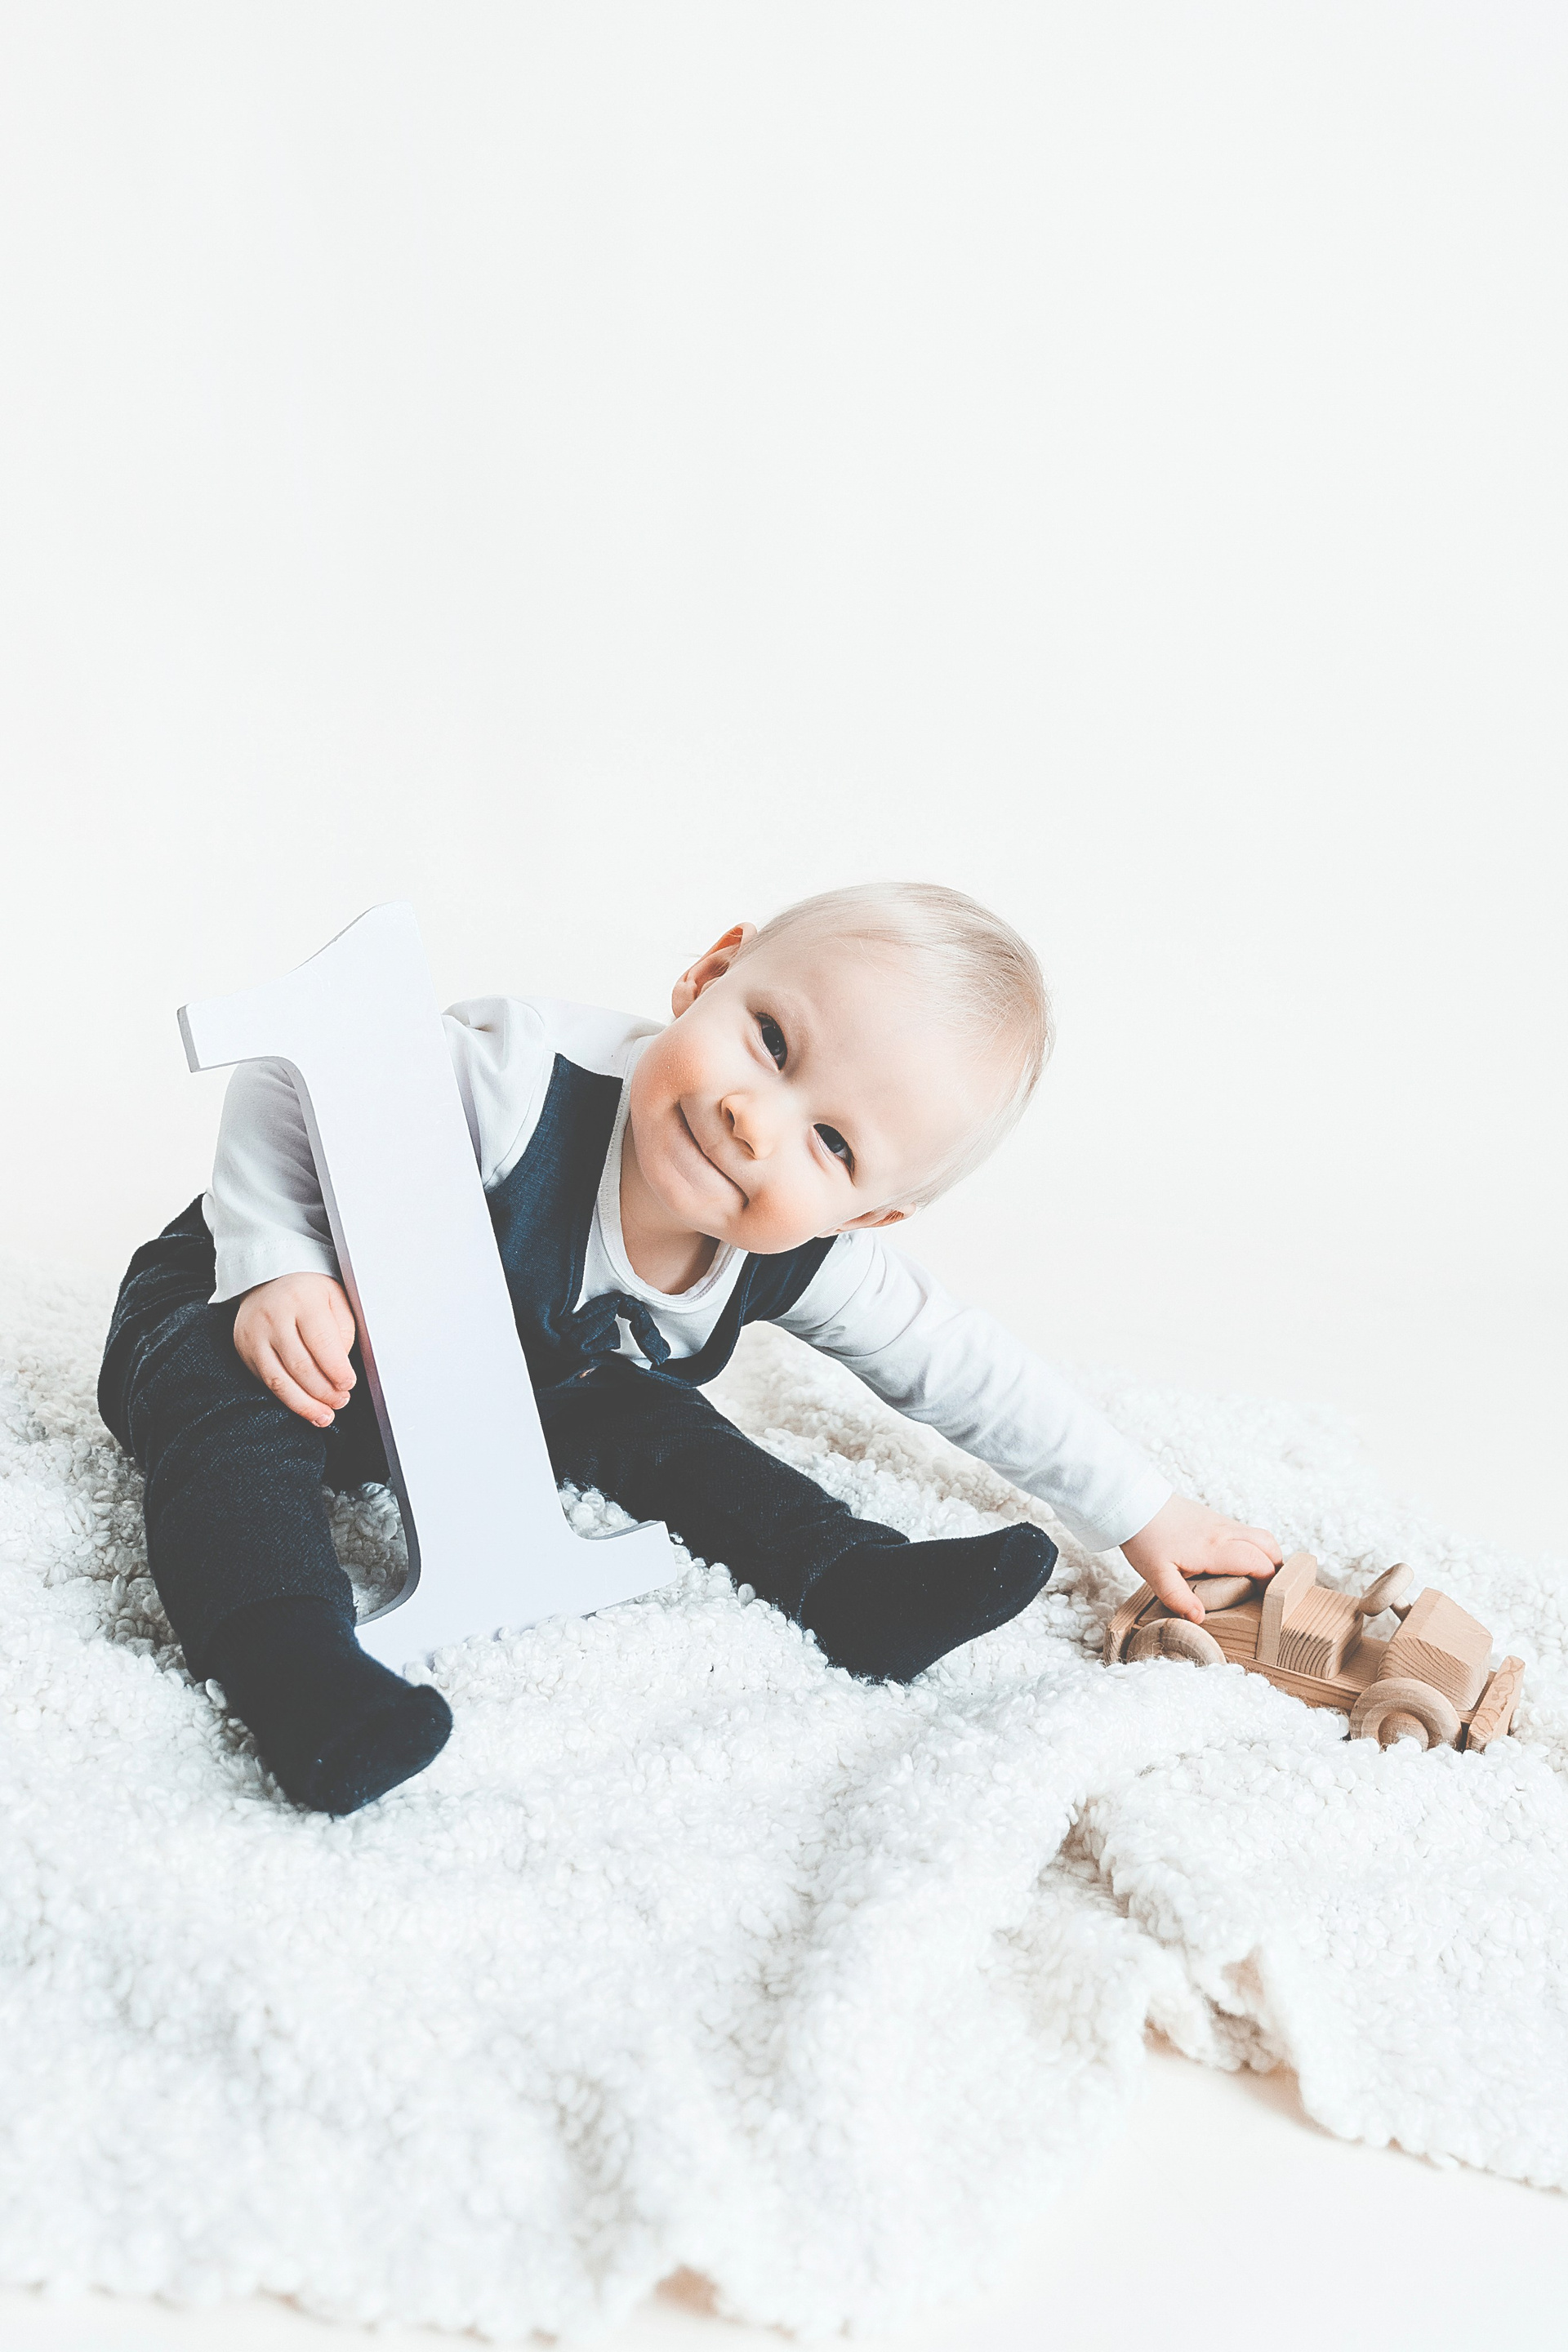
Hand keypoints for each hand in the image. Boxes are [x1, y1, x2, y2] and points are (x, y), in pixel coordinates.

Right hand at [232, 1272, 357, 1427]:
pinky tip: (303, 1406)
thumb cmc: (308, 1291)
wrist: (268, 1278)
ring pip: (279, 1380)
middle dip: (323, 1391)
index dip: (336, 1370)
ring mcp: (254, 1334)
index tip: (348, 1384)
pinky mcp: (244, 1349)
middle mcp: (273, 1317)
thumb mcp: (334, 1299)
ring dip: (304, 1404)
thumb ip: (342, 1332)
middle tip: (340, 1401)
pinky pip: (266, 1381)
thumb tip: (340, 1370)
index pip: (321, 1343)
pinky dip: (287, 1399)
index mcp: (302, 1299)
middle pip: (300, 1366)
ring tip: (324, 1415)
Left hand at [1120, 1493, 1282, 1622]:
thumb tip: (1200, 1618)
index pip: (1259, 1562)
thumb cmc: (1145, 1538)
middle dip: (1277, 1568)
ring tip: (1257, 1581)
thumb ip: (1179, 1599)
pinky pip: (1245, 1532)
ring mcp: (1221, 1522)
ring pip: (1260, 1535)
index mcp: (1215, 1548)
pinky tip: (1237, 1564)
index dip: (1271, 1582)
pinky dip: (1252, 1547)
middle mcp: (1225, 1532)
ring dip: (1266, 1556)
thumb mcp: (1156, 1575)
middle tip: (1271, 1591)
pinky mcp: (1215, 1518)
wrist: (1135, 1503)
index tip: (1269, 1601)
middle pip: (1269, 1545)